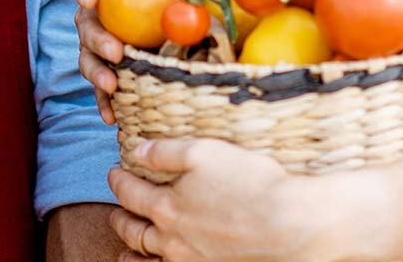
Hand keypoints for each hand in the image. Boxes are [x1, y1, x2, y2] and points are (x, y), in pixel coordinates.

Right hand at [73, 0, 156, 123]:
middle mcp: (98, 12)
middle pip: (87, 27)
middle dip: (96, 41)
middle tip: (117, 51)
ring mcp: (106, 39)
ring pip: (90, 58)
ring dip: (97, 74)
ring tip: (112, 87)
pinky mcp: (117, 64)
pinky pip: (106, 86)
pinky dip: (105, 102)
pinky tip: (112, 119)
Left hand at [107, 138, 308, 261]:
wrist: (289, 224)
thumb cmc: (248, 182)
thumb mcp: (203, 151)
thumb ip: (164, 152)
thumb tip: (135, 151)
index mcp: (167, 207)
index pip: (130, 193)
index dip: (118, 181)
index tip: (113, 173)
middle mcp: (173, 240)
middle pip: (134, 231)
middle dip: (120, 218)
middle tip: (114, 210)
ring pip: (148, 261)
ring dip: (131, 252)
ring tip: (124, 249)